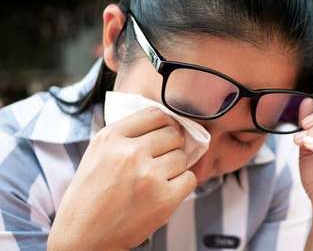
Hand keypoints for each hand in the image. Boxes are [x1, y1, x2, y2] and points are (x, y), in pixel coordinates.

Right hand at [48, 107, 196, 250]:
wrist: (83, 237)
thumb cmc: (90, 196)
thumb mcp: (98, 154)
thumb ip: (127, 135)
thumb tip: (166, 123)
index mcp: (111, 137)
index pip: (156, 114)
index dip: (166, 124)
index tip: (166, 133)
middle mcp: (130, 152)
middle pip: (173, 135)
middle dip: (171, 147)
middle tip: (160, 161)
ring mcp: (148, 175)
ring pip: (182, 157)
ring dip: (175, 168)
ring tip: (156, 180)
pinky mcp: (163, 198)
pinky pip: (190, 179)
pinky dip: (182, 185)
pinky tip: (164, 192)